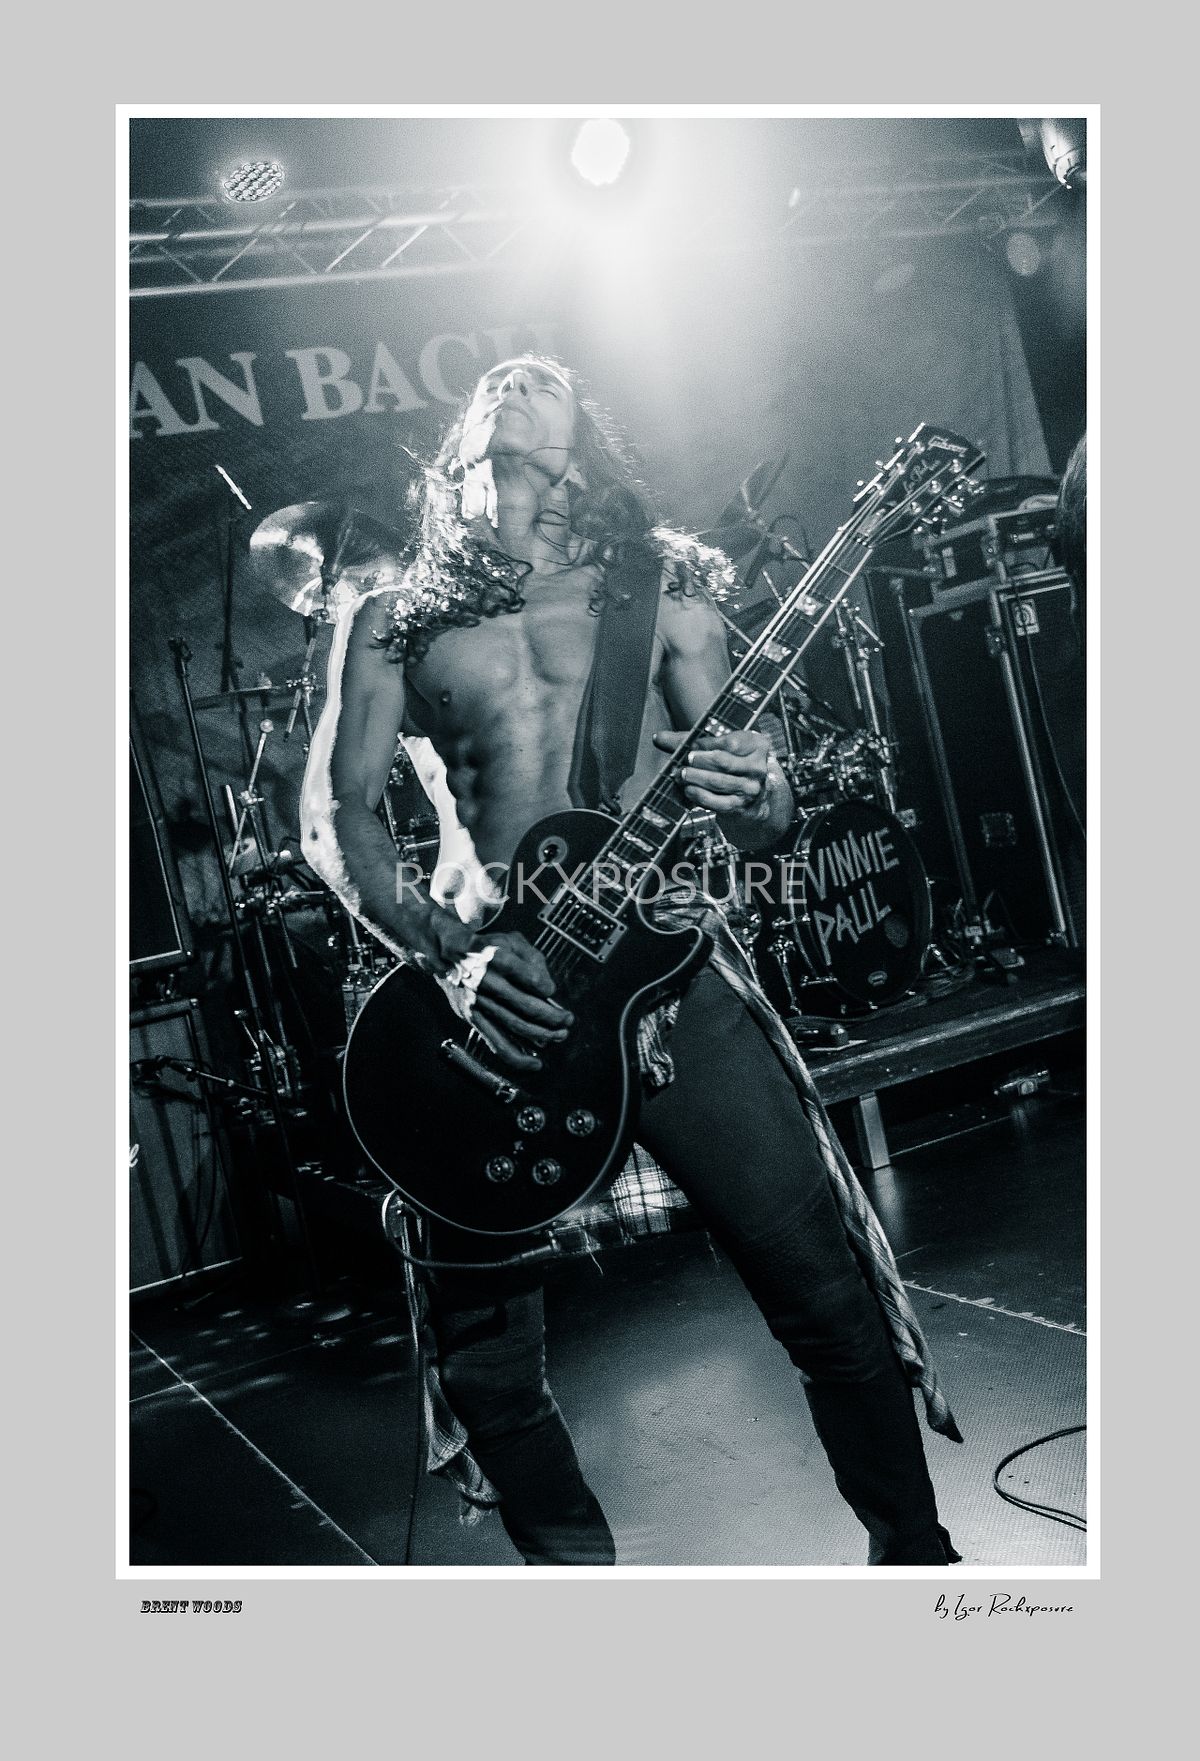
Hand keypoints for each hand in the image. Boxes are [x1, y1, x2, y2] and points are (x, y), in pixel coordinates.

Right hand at [470, 931, 572, 1071]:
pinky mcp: (474, 1019)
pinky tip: (535, 1062)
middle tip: (568, 1020)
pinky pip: (497, 1043)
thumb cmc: (486, 948)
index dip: (546, 988)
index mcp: (499, 958)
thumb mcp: (511, 940)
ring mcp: (480, 1003)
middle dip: (554, 1017)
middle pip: (528, 1006)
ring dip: (543, 1035)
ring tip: (560, 1035)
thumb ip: (533, 958)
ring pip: (517, 1026)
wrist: (449, 956)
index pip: (532, 978)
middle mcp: (488, 981)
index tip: (551, 991)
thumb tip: (547, 988)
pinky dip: (518, 1057)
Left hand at [653, 728, 771, 817]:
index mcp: (757, 745)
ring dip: (696, 779)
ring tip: (681, 774)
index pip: (730, 743)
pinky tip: (688, 790)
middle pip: (723, 762)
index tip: (690, 746)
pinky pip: (717, 802)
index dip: (706, 744)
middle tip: (684, 761)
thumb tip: (658, 737)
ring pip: (719, 782)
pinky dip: (700, 796)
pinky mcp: (740, 806)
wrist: (753, 794)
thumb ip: (690, 740)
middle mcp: (757, 767)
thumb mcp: (720, 746)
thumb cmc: (733, 762)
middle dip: (699, 761)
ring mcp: (750, 788)